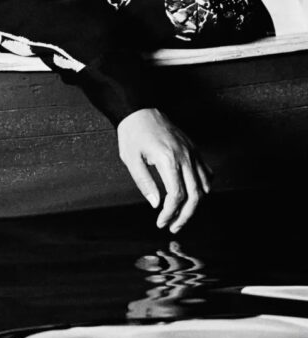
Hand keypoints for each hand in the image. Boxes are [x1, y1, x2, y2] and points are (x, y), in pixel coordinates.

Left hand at [116, 108, 211, 233]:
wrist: (140, 110)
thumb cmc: (133, 134)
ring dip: (195, 205)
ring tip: (182, 216)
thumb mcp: (131, 159)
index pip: (176, 195)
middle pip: (195, 195)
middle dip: (185, 215)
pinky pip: (206, 172)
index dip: (170, 213)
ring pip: (204, 186)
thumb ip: (144, 183)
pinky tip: (194, 195)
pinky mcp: (195, 149)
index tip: (161, 222)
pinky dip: (204, 187)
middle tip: (174, 227)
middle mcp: (185, 157)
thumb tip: (155, 204)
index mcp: (168, 160)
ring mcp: (193, 152)